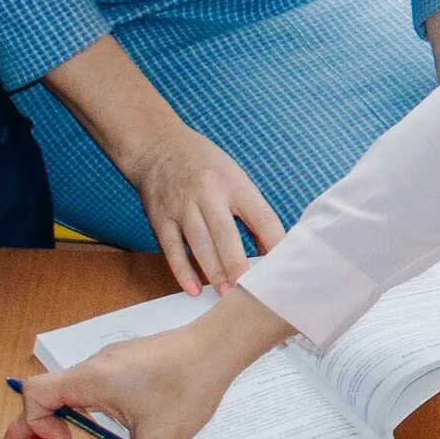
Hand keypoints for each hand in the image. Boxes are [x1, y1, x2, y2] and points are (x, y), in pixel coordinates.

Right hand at [7, 286, 293, 438]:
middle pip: (47, 392)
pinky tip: (105, 428)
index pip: (36, 394)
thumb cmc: (188, 383)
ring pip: (70, 388)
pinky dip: (85, 407)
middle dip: (36, 425)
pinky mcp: (127, 364)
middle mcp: (95, 367)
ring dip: (62, 415)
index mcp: (92, 379)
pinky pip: (92, 386)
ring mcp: (111, 363)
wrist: (219, 346)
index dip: (35, 423)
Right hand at [117, 121, 284, 295]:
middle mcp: (208, 193)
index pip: (261, 215)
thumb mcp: (235, 177)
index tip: (282, 265)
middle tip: (247, 291)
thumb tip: (271, 249)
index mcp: (234, 184)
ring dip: (213, 272)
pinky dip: (182, 271)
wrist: (157, 145)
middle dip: (237, 265)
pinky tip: (193, 288)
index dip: (274, 241)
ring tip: (225, 293)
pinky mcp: (161, 217)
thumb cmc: (204, 165)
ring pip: (199, 244)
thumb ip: (252, 212)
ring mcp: (182, 206)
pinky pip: (172, 249)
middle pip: (226, 234)